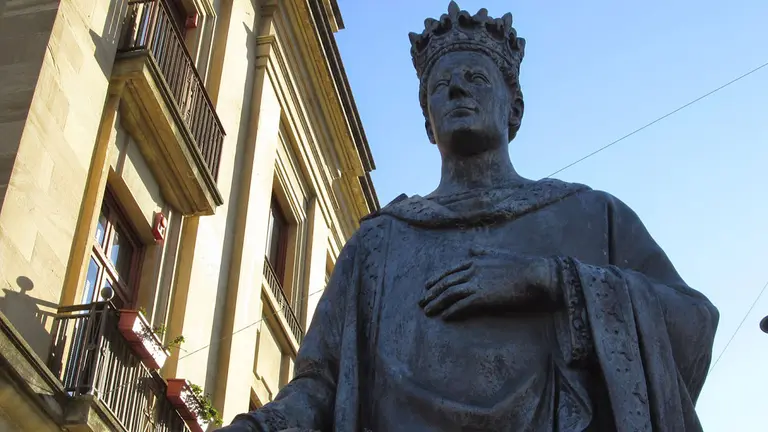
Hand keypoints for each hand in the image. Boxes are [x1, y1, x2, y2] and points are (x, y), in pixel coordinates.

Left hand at [419, 246, 559, 319]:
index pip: (450, 270)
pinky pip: (461, 305)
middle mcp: (473, 270)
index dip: (437, 279)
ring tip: (428, 311)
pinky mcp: (483, 296)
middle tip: (422, 302)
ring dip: (437, 303)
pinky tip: (445, 317)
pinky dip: (452, 311)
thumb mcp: (499, 253)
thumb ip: (484, 252)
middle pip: (446, 282)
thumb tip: (472, 249)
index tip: (427, 286)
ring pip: (450, 294)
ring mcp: (477, 283)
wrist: (537, 274)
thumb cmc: (523, 265)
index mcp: (476, 260)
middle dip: (432, 292)